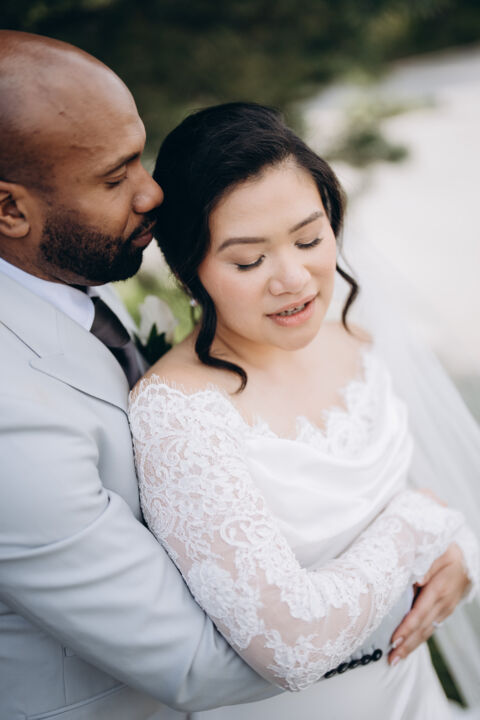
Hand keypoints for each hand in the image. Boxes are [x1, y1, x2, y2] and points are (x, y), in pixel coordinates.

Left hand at [388, 543, 468, 665]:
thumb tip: (417, 580)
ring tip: (396, 659)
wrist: (468, 556)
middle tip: (390, 659)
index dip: (407, 628)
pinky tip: (409, 645)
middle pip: (423, 628)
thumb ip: (427, 565)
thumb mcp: (438, 552)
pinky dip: (420, 638)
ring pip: (427, 630)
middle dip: (406, 644)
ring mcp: (446, 609)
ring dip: (412, 645)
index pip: (420, 613)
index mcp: (440, 589)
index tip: (393, 640)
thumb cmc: (447, 550)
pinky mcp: (445, 610)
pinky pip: (432, 627)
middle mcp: (444, 603)